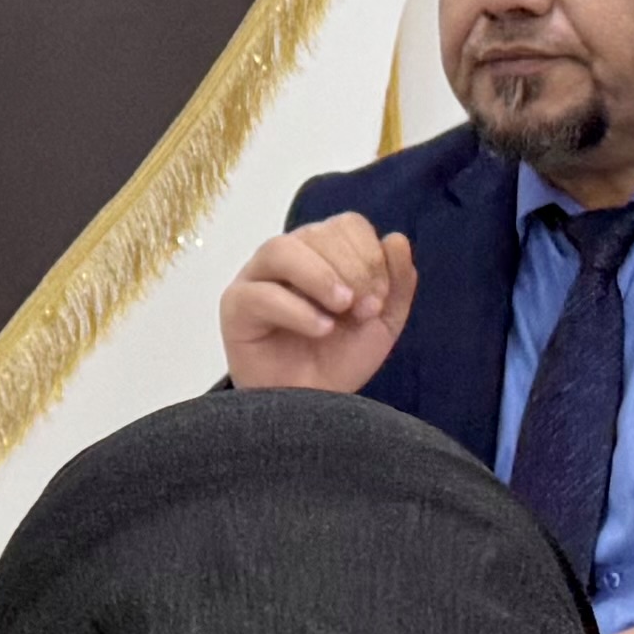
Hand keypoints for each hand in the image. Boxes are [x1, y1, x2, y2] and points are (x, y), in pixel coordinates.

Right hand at [222, 214, 415, 394]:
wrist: (309, 408)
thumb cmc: (339, 360)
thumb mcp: (383, 322)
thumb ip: (397, 282)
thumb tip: (396, 239)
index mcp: (323, 251)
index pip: (347, 225)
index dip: (370, 255)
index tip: (381, 299)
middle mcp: (288, 256)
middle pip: (318, 233)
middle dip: (353, 270)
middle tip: (365, 311)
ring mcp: (256, 277)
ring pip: (282, 249)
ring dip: (321, 276)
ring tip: (343, 308)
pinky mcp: (236, 306)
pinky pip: (260, 293)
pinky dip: (297, 309)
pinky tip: (321, 330)